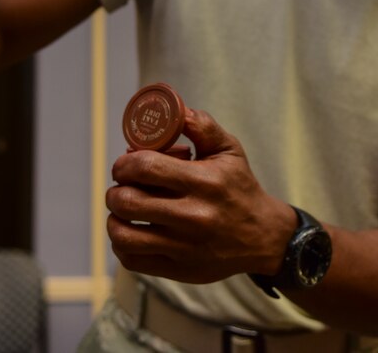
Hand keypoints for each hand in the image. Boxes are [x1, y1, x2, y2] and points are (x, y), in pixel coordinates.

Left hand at [105, 106, 296, 283]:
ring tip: (123, 210)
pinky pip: (132, 260)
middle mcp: (193, 216)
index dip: (124, 163)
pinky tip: (132, 232)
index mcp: (203, 182)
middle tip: (122, 186)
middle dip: (116, 189)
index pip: (145, 167)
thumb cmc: (239, 187)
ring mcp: (184, 247)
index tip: (125, 165)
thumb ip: (201, 125)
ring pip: (123, 235)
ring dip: (114, 219)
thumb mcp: (229, 150)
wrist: (262, 236)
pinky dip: (122, 245)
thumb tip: (174, 109)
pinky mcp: (179, 269)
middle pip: (128, 202)